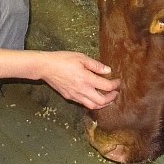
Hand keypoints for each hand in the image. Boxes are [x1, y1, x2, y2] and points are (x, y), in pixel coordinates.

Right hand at [0, 46, 118, 108]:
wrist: (45, 67)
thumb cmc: (62, 59)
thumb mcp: (81, 58)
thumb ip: (96, 65)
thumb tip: (108, 71)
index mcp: (86, 78)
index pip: (106, 87)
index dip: (115, 85)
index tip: (118, 82)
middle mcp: (82, 89)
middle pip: (101, 101)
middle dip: (111, 98)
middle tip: (115, 93)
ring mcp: (75, 95)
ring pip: (92, 106)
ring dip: (102, 104)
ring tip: (107, 98)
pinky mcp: (69, 97)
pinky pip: (83, 103)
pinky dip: (92, 103)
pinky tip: (94, 97)